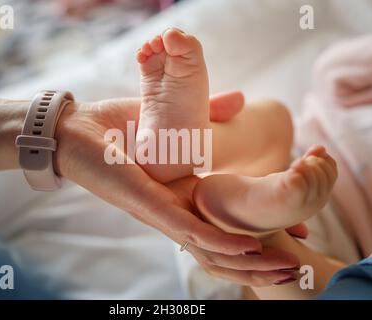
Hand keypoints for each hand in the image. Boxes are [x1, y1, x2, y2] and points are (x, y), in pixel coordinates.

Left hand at [55, 91, 301, 285]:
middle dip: (260, 263)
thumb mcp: (172, 119)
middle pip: (221, 248)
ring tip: (284, 270)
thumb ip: (208, 114)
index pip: (227, 224)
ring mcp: (161, 211)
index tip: (296, 238)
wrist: (75, 128)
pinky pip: (187, 231)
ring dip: (248, 263)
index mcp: (183, 194)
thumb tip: (241, 100)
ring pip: (210, 248)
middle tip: (297, 270)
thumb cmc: (118, 126)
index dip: (260, 234)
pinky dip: (219, 242)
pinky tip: (248, 250)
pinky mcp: (146, 206)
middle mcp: (175, 210)